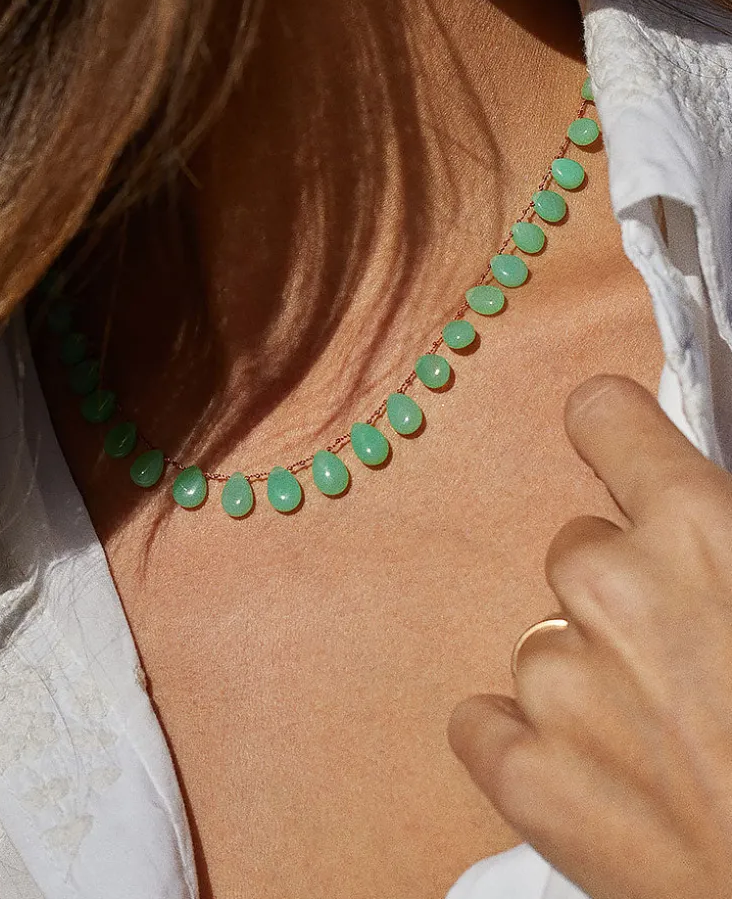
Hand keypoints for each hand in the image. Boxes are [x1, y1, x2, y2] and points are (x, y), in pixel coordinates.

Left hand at [447, 374, 731, 898]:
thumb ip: (727, 533)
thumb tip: (695, 515)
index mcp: (695, 529)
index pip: (604, 418)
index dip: (612, 434)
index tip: (614, 454)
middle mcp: (606, 585)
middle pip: (577, 549)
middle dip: (622, 592)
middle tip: (685, 660)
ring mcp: (555, 680)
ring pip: (543, 640)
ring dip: (587, 677)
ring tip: (661, 739)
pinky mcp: (523, 769)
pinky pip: (483, 720)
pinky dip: (522, 741)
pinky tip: (585, 772)